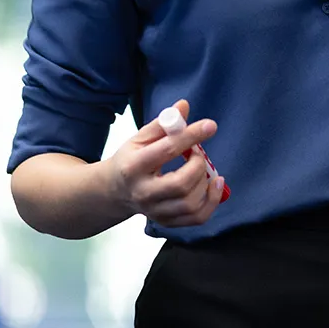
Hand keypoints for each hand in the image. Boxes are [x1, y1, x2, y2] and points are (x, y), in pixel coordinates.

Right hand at [105, 99, 225, 227]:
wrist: (113, 192)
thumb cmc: (130, 160)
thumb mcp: (140, 138)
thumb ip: (163, 123)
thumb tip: (183, 106)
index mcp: (134, 166)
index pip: (166, 151)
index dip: (191, 136)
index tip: (210, 126)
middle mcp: (143, 193)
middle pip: (180, 184)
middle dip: (198, 165)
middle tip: (197, 153)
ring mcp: (154, 211)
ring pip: (189, 204)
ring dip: (205, 182)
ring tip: (202, 167)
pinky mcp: (166, 221)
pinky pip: (196, 218)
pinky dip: (212, 201)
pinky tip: (215, 184)